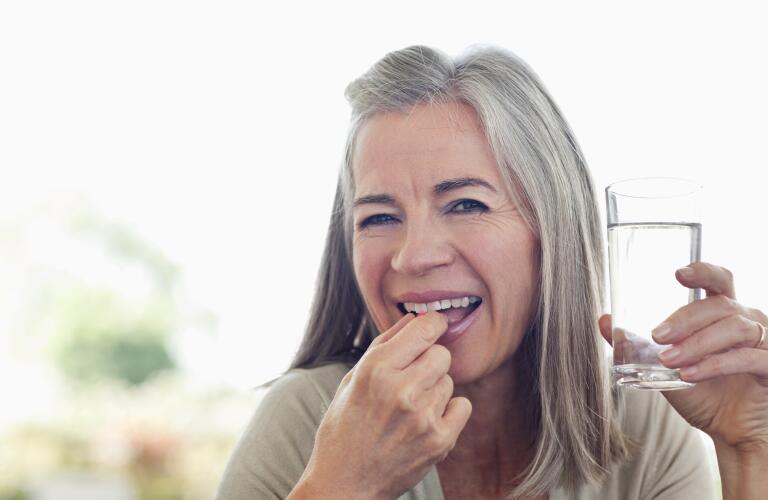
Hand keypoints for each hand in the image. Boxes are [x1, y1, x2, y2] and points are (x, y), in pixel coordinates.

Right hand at [302, 312, 471, 499]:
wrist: (344, 484)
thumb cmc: (344, 429)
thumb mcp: (352, 380)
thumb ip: (384, 345)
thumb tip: (414, 318)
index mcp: (375, 369)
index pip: (424, 328)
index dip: (433, 324)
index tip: (434, 326)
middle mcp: (401, 389)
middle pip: (441, 354)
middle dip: (430, 361)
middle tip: (413, 378)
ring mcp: (422, 416)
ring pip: (449, 380)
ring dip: (435, 389)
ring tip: (410, 407)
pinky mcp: (439, 440)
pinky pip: (463, 405)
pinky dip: (449, 410)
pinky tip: (426, 420)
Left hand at [598, 262, 767, 454]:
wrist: (730, 432)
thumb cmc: (703, 393)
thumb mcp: (662, 368)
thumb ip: (635, 344)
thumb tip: (603, 320)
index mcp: (724, 313)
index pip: (718, 280)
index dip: (702, 271)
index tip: (678, 273)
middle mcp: (748, 321)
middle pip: (720, 305)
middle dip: (686, 318)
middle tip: (657, 335)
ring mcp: (765, 343)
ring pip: (734, 329)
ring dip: (697, 343)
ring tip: (669, 361)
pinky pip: (748, 358)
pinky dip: (716, 365)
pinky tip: (690, 375)